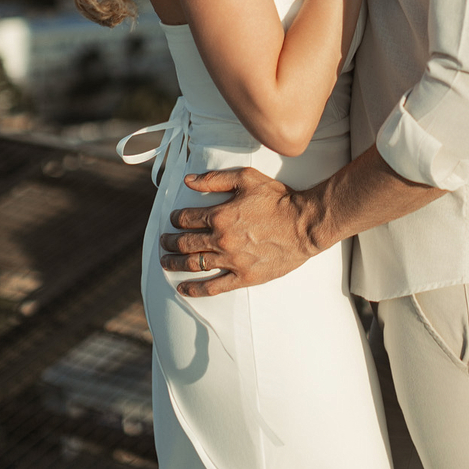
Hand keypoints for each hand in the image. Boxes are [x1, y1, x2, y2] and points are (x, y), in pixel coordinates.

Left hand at [159, 165, 312, 296]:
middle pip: (186, 243)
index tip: (174, 219)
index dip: (177, 219)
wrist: (304, 224)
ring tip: (165, 261)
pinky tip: (183, 288)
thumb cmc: (278, 198)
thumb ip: (215, 179)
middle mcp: (222, 240)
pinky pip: (213, 287)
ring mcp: (232, 261)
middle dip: (170, 242)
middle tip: (164, 241)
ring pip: (194, 264)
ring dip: (175, 263)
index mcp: (221, 215)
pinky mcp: (243, 277)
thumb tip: (189, 181)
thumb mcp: (247, 178)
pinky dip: (195, 289)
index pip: (188, 219)